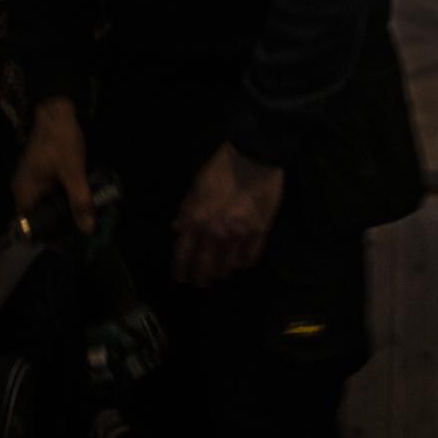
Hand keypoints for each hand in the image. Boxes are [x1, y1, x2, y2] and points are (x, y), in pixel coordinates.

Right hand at [11, 96, 96, 234]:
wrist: (56, 108)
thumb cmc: (60, 140)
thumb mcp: (74, 172)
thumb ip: (80, 201)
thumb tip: (87, 230)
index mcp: (24, 192)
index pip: (27, 228)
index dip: (45, 238)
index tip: (66, 245)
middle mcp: (22, 189)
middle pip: (36, 218)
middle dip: (57, 227)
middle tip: (80, 234)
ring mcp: (30, 180)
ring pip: (43, 206)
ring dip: (60, 213)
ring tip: (82, 220)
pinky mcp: (39, 173)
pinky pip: (48, 194)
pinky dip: (61, 199)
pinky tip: (77, 201)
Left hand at [172, 143, 284, 286]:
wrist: (253, 156)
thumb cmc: (221, 169)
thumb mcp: (196, 187)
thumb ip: (186, 211)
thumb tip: (178, 230)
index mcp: (195, 220)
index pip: (182, 257)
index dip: (180, 271)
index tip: (181, 277)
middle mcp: (214, 233)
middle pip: (205, 269)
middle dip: (200, 279)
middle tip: (201, 281)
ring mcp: (238, 235)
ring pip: (227, 268)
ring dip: (222, 271)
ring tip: (221, 271)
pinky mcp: (259, 233)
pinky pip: (249, 259)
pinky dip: (243, 262)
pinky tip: (240, 260)